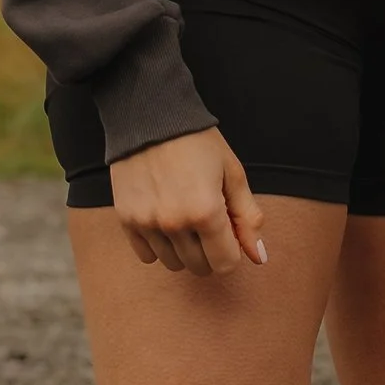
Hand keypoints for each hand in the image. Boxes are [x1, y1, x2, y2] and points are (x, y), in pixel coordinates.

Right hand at [109, 128, 267, 276]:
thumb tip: (258, 257)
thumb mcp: (232, 174)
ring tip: (185, 218)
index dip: (232, 250)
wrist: (150, 117)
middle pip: (200, 267)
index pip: (226, 263)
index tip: (228, 230)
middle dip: (210, 251)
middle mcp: (175, 223)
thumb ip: (248, 218)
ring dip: (184, 250)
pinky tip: (164, 220)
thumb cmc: (198, 143)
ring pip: (174, 264)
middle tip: (208, 221)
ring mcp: (147, 223)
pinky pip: (147, 256)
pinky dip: (158, 246)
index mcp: (206, 211)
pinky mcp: (126, 220)